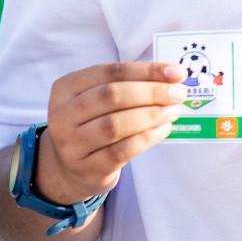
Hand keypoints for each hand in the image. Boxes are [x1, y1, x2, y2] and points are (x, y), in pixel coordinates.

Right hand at [36, 61, 186, 205]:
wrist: (70, 169)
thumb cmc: (92, 124)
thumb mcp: (97, 99)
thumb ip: (128, 85)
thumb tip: (172, 77)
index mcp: (66, 87)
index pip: (110, 72)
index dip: (146, 70)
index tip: (176, 72)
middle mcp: (62, 115)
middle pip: (112, 96)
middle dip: (151, 92)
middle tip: (179, 93)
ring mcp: (72, 145)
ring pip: (116, 124)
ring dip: (151, 115)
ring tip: (173, 111)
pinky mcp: (87, 169)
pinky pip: (122, 151)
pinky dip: (147, 138)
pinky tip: (164, 129)